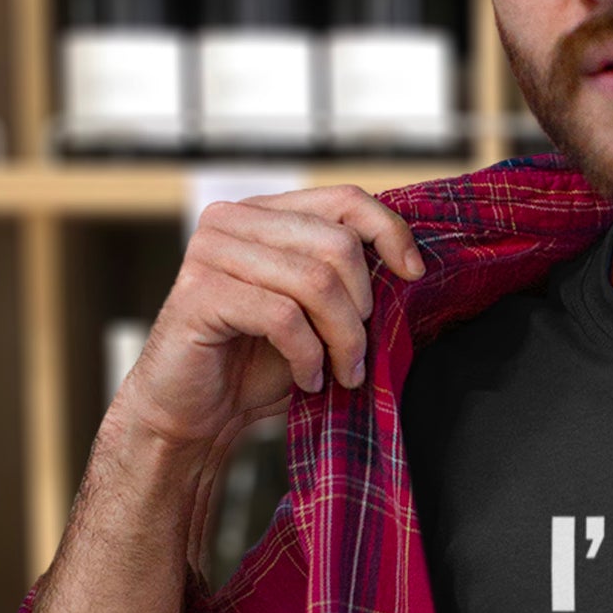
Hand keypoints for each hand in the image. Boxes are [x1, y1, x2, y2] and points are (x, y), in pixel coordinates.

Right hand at [116, 185, 426, 452]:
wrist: (198, 412)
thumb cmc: (259, 363)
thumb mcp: (317, 313)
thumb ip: (348, 280)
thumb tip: (412, 266)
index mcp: (266, 214)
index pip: (345, 199)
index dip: (389, 233)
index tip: (414, 276)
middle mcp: (233, 220)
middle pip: (337, 245)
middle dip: (362, 310)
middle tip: (357, 355)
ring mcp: (210, 251)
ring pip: (315, 282)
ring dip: (342, 339)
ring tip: (340, 373)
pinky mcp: (199, 293)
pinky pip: (283, 317)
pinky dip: (307, 356)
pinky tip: (307, 378)